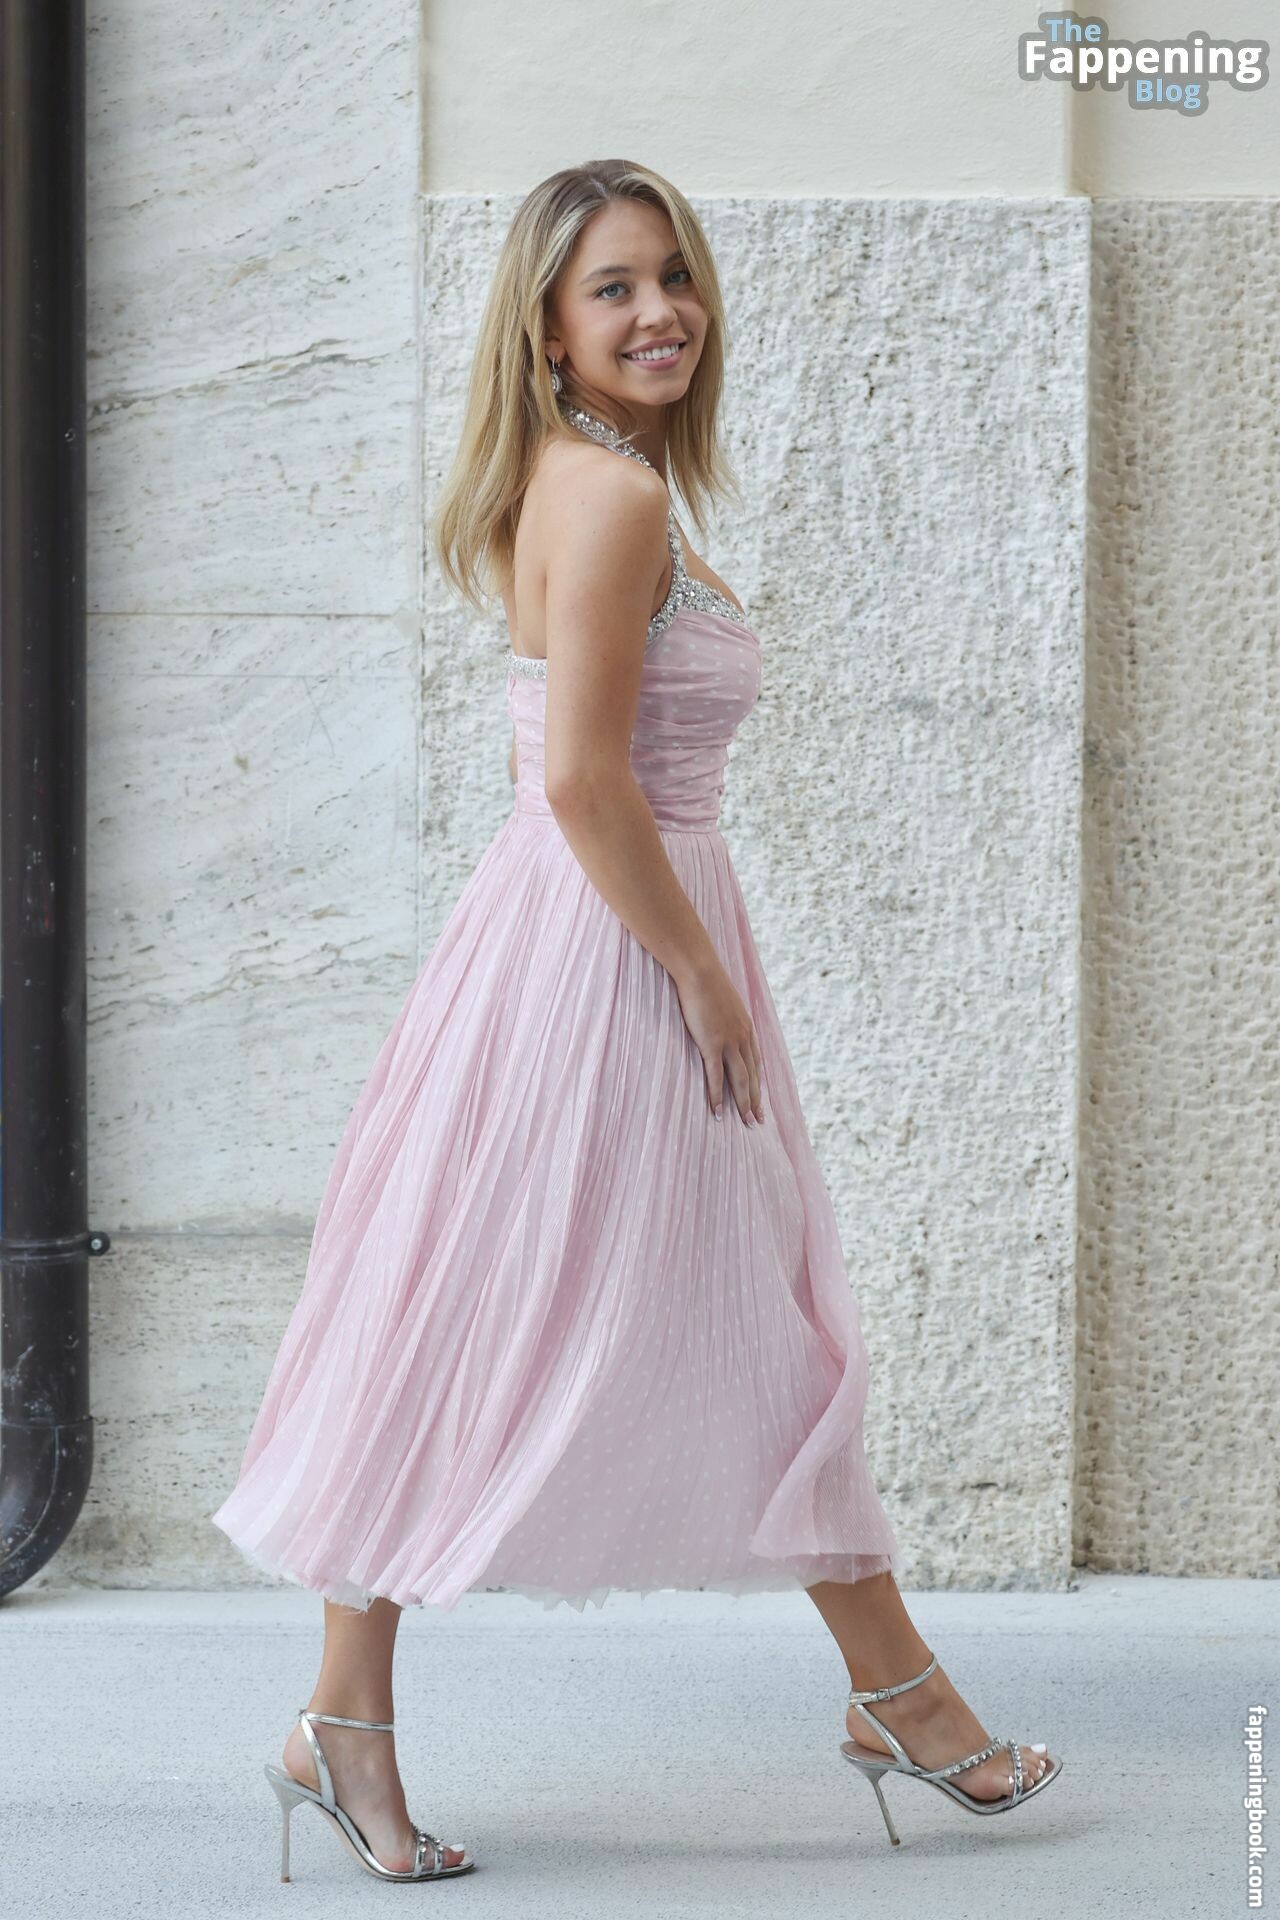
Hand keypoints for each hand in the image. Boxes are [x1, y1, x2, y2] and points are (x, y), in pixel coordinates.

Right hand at [675, 955, 765, 1123]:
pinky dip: (718, 1097)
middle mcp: (743, 1038)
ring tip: (746, 1124)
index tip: (760, 1099)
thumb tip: (719, 1019)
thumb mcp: (724, 999)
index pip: (756, 1062)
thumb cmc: (707, 982)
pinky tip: (719, 1112)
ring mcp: (729, 1042)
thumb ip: (725, 1015)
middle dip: (756, 1100)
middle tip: (758, 1121)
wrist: (700, 971)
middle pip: (752, 1076)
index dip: (758, 1082)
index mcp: (747, 1028)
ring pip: (740, 1080)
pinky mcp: (712, 1044)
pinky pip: (716, 1077)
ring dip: (743, 1104)